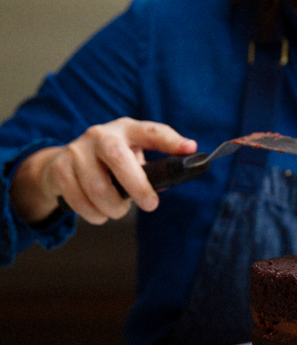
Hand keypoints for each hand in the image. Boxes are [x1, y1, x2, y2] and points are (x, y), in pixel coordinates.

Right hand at [9, 117, 196, 224]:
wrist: (60, 164)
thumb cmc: (108, 164)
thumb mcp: (131, 157)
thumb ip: (152, 169)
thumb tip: (169, 183)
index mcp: (126, 130)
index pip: (151, 131)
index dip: (171, 140)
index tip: (190, 149)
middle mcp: (100, 135)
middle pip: (119, 159)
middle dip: (138, 187)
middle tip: (150, 205)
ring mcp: (77, 150)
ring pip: (99, 188)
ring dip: (114, 209)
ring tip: (118, 210)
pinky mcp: (59, 168)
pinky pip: (81, 201)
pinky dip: (95, 214)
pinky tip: (99, 213)